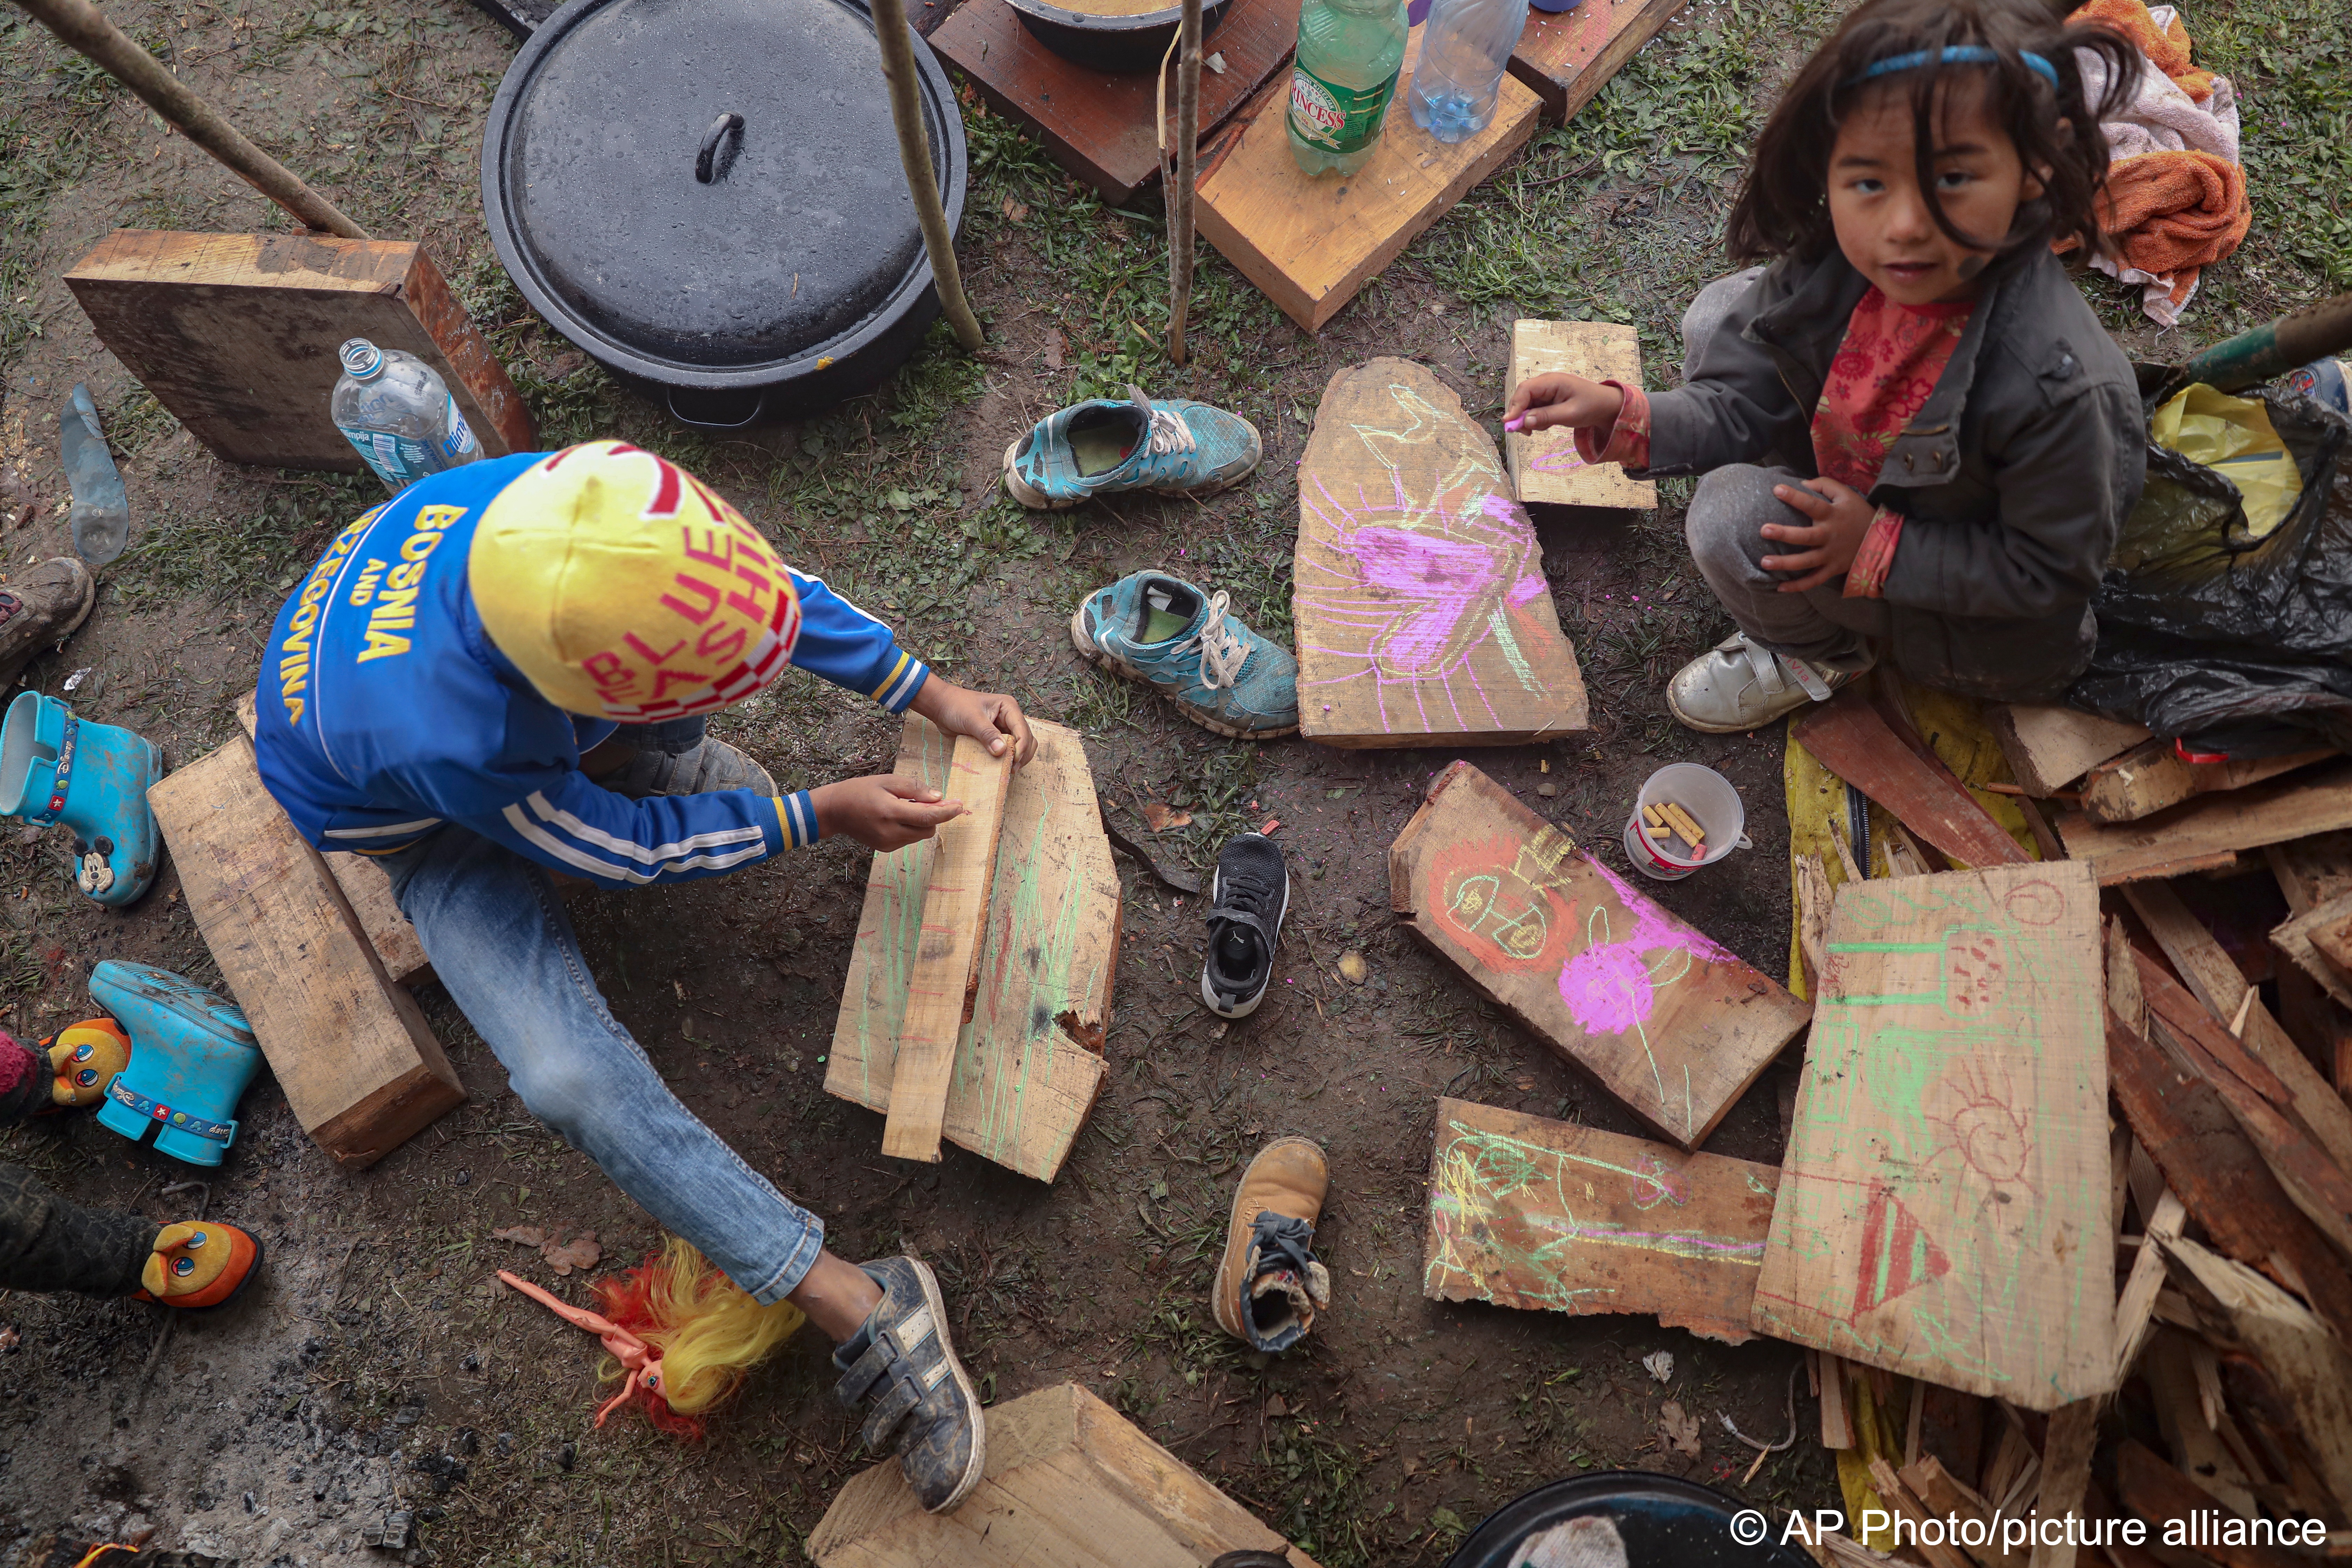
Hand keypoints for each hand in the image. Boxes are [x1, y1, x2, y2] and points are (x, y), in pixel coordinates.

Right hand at [810, 775, 967, 851]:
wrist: (835, 810)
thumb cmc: (861, 791)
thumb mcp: (887, 781)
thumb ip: (914, 789)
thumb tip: (938, 797)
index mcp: (890, 812)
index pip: (928, 817)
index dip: (947, 812)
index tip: (960, 805)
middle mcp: (890, 832)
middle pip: (928, 830)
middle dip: (934, 817)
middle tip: (930, 800)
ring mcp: (887, 843)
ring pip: (919, 836)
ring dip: (922, 822)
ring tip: (907, 806)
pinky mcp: (885, 848)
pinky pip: (908, 839)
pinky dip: (911, 828)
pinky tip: (898, 816)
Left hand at [909, 677, 1034, 764]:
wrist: (940, 707)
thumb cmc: (956, 706)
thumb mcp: (972, 719)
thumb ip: (988, 734)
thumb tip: (1002, 751)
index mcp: (1008, 708)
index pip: (1023, 729)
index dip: (1022, 747)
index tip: (1014, 760)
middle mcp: (1009, 718)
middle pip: (1026, 739)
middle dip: (1022, 754)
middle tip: (1012, 769)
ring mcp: (1003, 728)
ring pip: (1019, 746)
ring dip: (1016, 758)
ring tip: (1008, 770)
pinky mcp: (994, 738)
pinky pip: (1005, 750)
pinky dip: (1005, 759)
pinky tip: (999, 767)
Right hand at [1502, 372, 1624, 434]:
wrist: (1605, 407)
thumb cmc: (1591, 406)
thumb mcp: (1570, 414)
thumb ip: (1547, 417)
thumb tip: (1525, 422)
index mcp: (1552, 381)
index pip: (1525, 390)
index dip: (1515, 405)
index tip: (1509, 423)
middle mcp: (1545, 384)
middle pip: (1522, 397)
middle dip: (1520, 415)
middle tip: (1526, 433)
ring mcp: (1545, 392)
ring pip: (1526, 406)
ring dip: (1528, 419)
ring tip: (1544, 427)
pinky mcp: (1546, 401)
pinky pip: (1533, 410)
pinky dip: (1536, 420)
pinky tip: (1547, 424)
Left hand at [1764, 476, 1875, 592]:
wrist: (1881, 538)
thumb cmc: (1857, 513)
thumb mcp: (1846, 494)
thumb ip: (1824, 485)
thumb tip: (1802, 484)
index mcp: (1833, 514)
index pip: (1812, 504)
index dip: (1795, 497)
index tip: (1777, 489)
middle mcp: (1830, 535)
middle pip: (1806, 536)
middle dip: (1785, 534)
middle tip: (1764, 530)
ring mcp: (1831, 555)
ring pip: (1807, 561)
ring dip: (1785, 563)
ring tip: (1764, 562)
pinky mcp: (1833, 569)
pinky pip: (1814, 580)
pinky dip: (1798, 586)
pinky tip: (1780, 587)